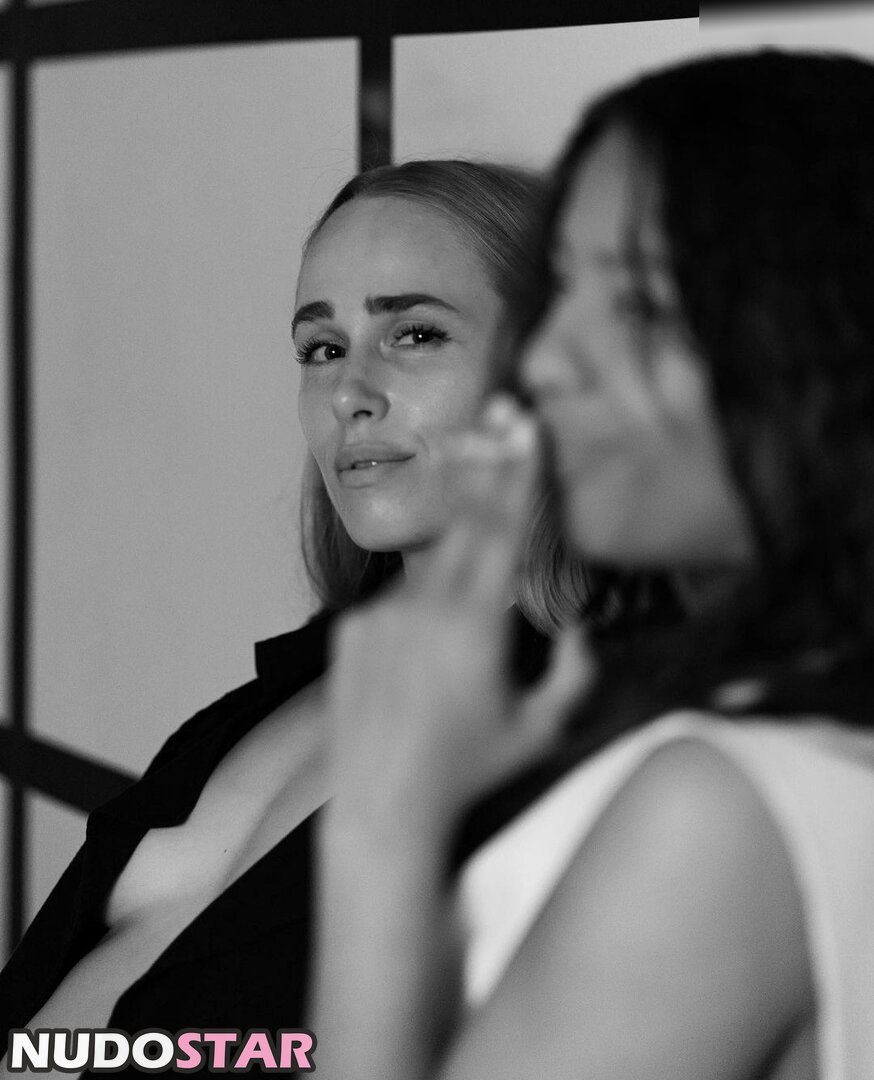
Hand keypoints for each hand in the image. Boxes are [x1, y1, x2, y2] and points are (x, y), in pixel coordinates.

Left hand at [326, 396, 593, 842]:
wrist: (382, 806)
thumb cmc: (469, 773)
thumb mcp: (540, 729)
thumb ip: (574, 673)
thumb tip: (582, 627)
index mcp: (474, 624)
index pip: (503, 532)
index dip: (518, 477)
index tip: (525, 429)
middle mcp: (423, 608)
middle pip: (463, 523)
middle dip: (488, 471)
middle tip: (501, 417)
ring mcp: (380, 616)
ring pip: (430, 564)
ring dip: (457, 550)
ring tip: (472, 555)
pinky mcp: (351, 630)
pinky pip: (397, 601)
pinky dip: (421, 604)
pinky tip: (429, 650)